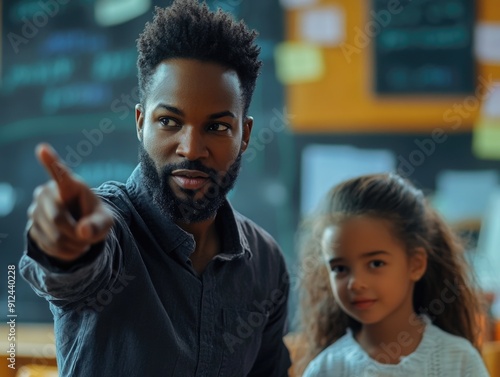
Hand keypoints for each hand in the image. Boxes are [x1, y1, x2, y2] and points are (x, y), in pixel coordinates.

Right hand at [27, 143, 113, 261]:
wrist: (82, 229)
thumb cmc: (95, 218)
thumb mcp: (105, 221)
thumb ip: (98, 225)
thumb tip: (83, 232)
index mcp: (69, 185)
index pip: (59, 172)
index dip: (50, 161)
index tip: (43, 148)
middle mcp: (47, 192)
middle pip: (57, 219)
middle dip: (75, 233)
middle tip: (87, 235)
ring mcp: (36, 209)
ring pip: (53, 236)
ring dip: (72, 244)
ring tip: (80, 239)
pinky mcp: (32, 226)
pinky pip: (48, 246)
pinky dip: (65, 252)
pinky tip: (71, 245)